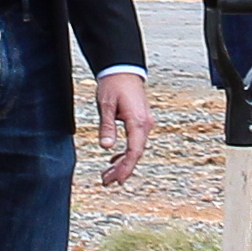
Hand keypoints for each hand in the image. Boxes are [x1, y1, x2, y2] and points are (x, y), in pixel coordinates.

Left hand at [92, 68, 153, 190]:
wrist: (123, 69)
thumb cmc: (114, 84)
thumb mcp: (106, 105)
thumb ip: (107, 127)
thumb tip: (107, 147)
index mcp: (138, 122)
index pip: (134, 151)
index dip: (125, 168)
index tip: (116, 180)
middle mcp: (145, 124)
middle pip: (135, 153)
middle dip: (122, 169)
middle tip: (107, 181)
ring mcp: (145, 123)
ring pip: (136, 149)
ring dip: (123, 162)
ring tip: (108, 174)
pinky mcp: (141, 121)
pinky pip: (135, 142)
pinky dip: (125, 152)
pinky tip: (114, 159)